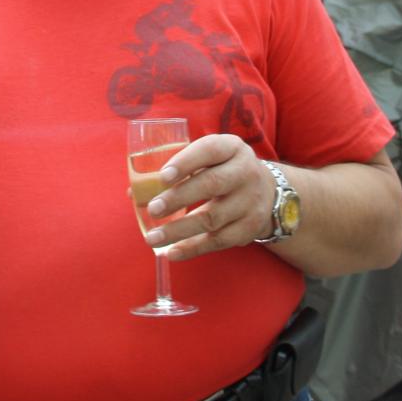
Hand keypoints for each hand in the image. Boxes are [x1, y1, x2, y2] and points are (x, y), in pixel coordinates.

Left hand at [142, 134, 273, 261]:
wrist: (267, 192)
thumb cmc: (223, 170)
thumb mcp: (210, 159)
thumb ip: (176, 169)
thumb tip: (133, 192)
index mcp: (231, 148)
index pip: (209, 150)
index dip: (185, 162)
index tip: (162, 177)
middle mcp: (245, 172)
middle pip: (212, 184)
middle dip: (179, 198)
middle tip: (153, 209)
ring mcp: (250, 202)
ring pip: (213, 218)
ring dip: (179, 230)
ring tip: (152, 237)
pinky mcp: (249, 228)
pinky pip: (218, 241)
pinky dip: (192, 248)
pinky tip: (170, 252)